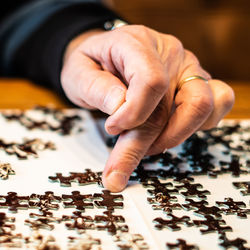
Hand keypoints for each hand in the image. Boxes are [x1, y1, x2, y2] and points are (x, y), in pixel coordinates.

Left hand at [61, 25, 234, 191]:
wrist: (106, 56)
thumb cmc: (92, 64)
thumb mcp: (78, 73)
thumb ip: (96, 88)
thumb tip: (120, 108)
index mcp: (136, 43)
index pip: (150, 81)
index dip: (133, 114)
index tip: (113, 129)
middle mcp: (169, 53)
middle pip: (170, 105)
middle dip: (142, 144)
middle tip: (117, 172)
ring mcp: (187, 68)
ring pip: (202, 107)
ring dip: (173, 137)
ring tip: (147, 145)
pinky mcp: (195, 83)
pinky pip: (216, 104)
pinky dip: (197, 126)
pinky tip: (170, 132)